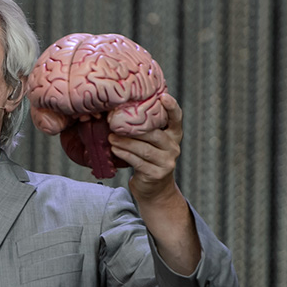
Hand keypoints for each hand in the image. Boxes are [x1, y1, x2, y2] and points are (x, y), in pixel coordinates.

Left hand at [110, 93, 199, 273]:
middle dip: (133, 127)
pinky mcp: (156, 174)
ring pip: (143, 148)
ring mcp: (166, 162)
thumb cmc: (148, 160)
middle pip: (154, 133)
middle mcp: (173, 147)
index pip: (176, 118)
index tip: (163, 96)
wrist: (154, 190)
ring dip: (124, 142)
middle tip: (114, 120)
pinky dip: (124, 154)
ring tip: (110, 137)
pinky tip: (114, 149)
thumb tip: (118, 111)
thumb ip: (144, 129)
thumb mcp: (151, 143)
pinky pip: (137, 161)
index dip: (171, 107)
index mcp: (174, 135)